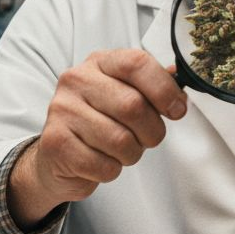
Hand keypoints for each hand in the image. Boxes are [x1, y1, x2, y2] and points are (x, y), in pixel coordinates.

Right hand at [8, 49, 186, 229]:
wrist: (57, 156)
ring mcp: (62, 110)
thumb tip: (179, 77)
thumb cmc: (99, 122)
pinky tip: (100, 161)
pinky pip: (103, 165)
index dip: (164, 89)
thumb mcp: (124, 94)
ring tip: (120, 151)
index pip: (136, 64)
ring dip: (131, 154)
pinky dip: (111, 170)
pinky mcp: (55, 143)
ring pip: (120, 140)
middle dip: (151, 131)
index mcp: (99, 63)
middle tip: (147, 138)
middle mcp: (77, 80)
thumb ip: (151, 85)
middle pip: (133, 105)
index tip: (177, 110)